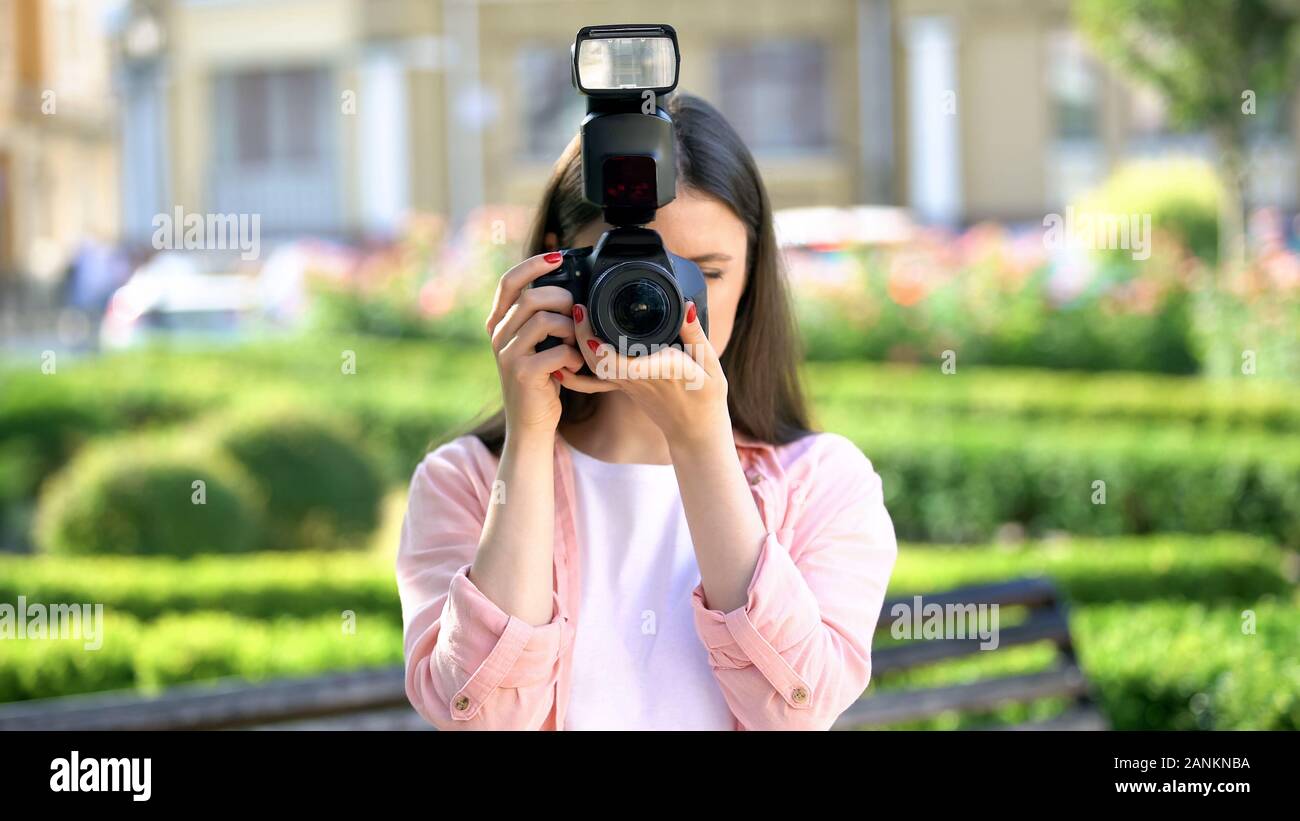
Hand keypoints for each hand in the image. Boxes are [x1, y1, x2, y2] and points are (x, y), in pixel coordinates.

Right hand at [484, 253, 614, 436]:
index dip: (533, 264)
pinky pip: (556, 351)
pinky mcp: (522, 373)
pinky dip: (573, 356)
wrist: (530, 424)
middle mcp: (498, 336)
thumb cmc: (542, 380)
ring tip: (577, 344)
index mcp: (500, 324)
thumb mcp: (538, 345)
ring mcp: (506, 355)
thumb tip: (573, 290)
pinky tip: (575, 366)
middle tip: (578, 315)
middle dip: (563, 300)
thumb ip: (544, 318)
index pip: (509, 282)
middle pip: (531, 298)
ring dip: (571, 329)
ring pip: (544, 321)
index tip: (558, 256)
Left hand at [572, 300, 730, 448]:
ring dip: (578, 346)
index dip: (603, 349)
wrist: (694, 430)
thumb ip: (696, 334)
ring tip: (572, 318)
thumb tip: (687, 306)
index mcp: (662, 369)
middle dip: (583, 336)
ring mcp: (627, 384)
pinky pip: (594, 382)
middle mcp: (639, 378)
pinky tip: (559, 363)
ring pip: (595, 368)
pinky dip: (574, 375)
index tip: (590, 327)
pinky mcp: (623, 386)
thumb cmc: (706, 396)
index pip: (626, 363)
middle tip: (577, 307)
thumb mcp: (710, 363)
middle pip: (601, 361)